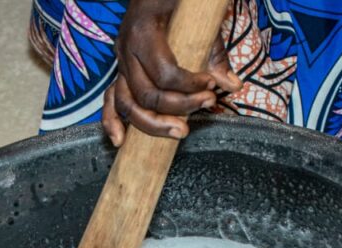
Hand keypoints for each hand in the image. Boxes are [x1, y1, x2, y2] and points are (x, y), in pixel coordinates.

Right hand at [102, 0, 241, 145]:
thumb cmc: (179, 1)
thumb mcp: (200, 17)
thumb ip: (215, 52)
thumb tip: (231, 86)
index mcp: (143, 32)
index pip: (164, 73)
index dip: (190, 87)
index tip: (212, 85)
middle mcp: (126, 49)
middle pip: (146, 94)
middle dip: (178, 108)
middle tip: (207, 104)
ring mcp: (120, 63)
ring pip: (126, 104)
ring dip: (152, 124)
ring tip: (180, 132)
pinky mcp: (120, 72)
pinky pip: (110, 101)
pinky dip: (112, 122)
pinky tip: (119, 141)